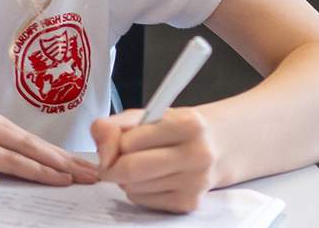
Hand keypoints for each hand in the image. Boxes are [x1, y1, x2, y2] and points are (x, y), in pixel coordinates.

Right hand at [0, 99, 99, 187]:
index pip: (20, 133)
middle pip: (30, 139)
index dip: (50, 151)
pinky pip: (10, 160)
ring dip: (58, 165)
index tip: (75, 164)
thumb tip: (6, 166)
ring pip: (25, 148)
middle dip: (64, 158)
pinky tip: (57, 179)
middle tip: (94, 172)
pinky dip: (36, 170)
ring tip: (84, 178)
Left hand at [93, 107, 221, 213]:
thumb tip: (103, 153)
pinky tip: (150, 179)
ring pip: (134, 187)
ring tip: (139, 166)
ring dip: (125, 179)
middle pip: (131, 169)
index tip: (115, 142)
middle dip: (111, 167)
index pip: (128, 142)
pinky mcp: (189, 203)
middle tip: (111, 162)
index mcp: (187, 124)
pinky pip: (144, 201)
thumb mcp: (143, 116)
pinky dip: (137, 191)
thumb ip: (112, 126)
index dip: (112, 143)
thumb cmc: (171, 129)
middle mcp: (197, 154)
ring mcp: (196, 182)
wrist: (215, 147)